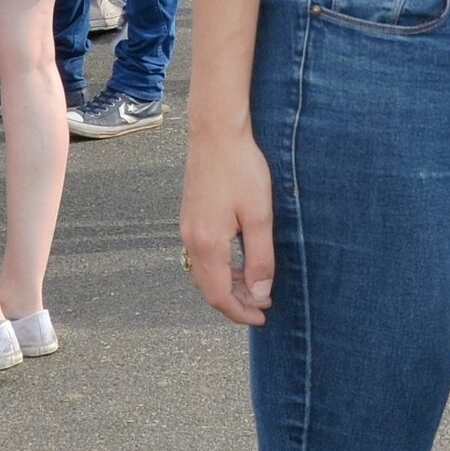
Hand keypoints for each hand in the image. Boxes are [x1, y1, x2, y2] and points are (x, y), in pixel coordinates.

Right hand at [181, 128, 276, 325]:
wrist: (216, 133)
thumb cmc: (241, 168)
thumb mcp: (259, 215)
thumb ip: (260, 258)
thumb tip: (259, 294)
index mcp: (207, 244)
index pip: (219, 295)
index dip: (239, 312)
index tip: (262, 318)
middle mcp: (190, 241)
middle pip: (209, 288)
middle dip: (235, 303)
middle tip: (262, 307)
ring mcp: (187, 229)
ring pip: (204, 274)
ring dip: (228, 286)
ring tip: (255, 289)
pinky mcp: (190, 217)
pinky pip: (202, 256)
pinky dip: (220, 269)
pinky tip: (239, 263)